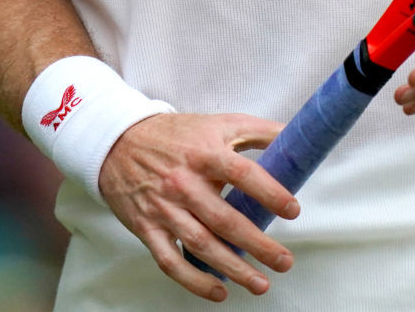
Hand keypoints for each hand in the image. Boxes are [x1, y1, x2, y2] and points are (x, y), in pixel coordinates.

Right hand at [97, 112, 297, 300]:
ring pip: (201, 244)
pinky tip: (219, 290)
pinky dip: (194, 280)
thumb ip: (258, 131)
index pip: (241, 173)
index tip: (292, 210)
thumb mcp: (218, 124)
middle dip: (258, 245)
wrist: (117, 141)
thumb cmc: (174, 135)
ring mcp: (163, 208)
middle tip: (284, 261)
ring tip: (261, 283)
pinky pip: (170, 260)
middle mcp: (183, 182)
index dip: (270, 192)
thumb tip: (296, 137)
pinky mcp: (146, 227)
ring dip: (233, 268)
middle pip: (224, 219)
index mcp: (204, 153)